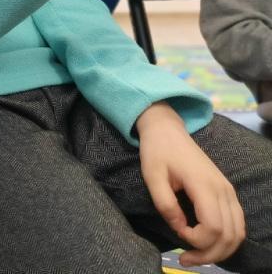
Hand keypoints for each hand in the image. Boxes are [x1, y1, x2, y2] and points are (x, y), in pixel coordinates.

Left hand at [137, 103, 245, 266]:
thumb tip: (179, 229)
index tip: (177, 233)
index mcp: (204, 185)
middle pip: (229, 236)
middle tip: (184, 259)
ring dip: (219, 251)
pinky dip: (226, 240)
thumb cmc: (157, 151)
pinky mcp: (227, 193)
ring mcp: (228, 192)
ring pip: (237, 233)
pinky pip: (236, 224)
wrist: (168, 131)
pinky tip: (206, 244)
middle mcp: (223, 190)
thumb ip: (165, 204)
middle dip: (208, 254)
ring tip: (194, 256)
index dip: (197, 240)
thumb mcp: (152, 176)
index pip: (214, 227)